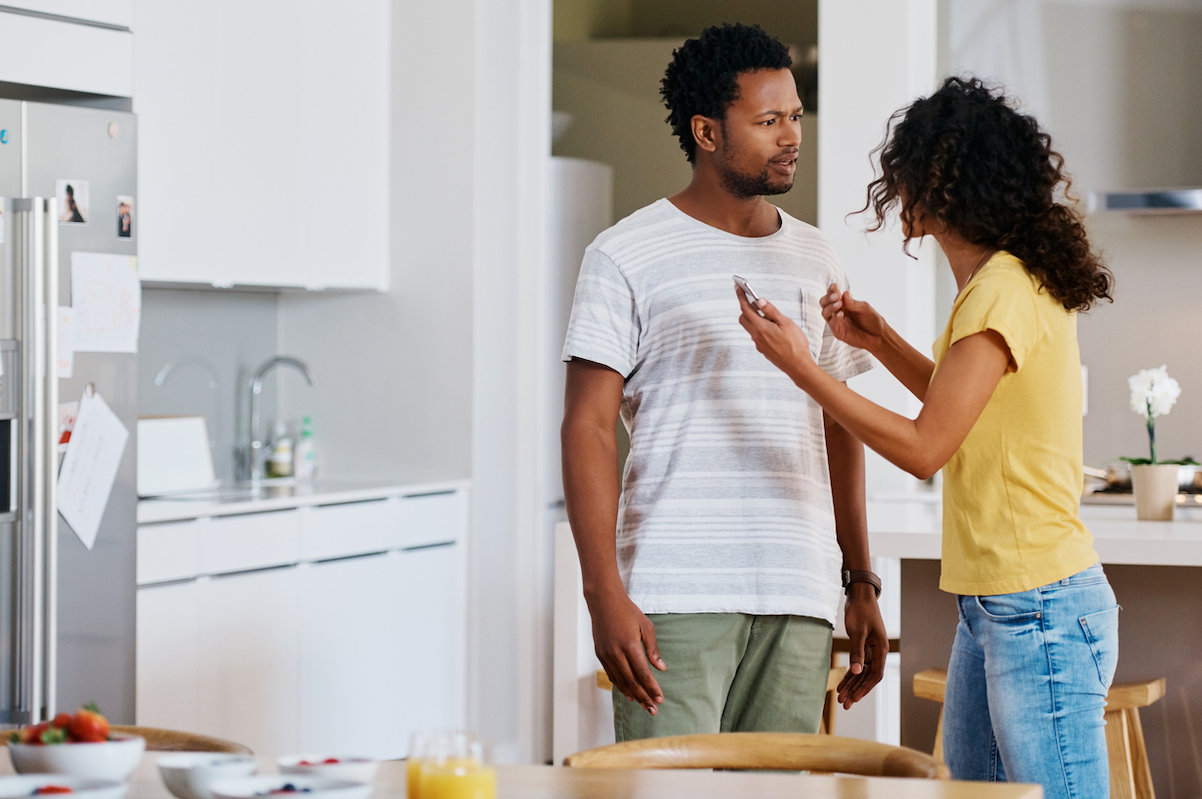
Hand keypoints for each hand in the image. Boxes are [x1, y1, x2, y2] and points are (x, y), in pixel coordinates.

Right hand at [589, 589, 666, 713]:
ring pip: (620, 681)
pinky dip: (620, 686)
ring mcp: (606, 654)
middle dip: (644, 697)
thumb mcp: (646, 626)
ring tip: (643, 705)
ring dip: (632, 695)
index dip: (652, 688)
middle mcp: (616, 652)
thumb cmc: (628, 611)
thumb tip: (661, 668)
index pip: (643, 673)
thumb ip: (653, 649)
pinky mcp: (600, 654)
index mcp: (629, 645)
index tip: (660, 698)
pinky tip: (628, 693)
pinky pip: (611, 675)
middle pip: (632, 681)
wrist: (603, 601)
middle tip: (653, 709)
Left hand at [736, 286, 814, 380]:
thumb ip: (771, 311)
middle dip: (745, 308)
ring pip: (750, 327)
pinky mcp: (763, 349)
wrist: (798, 366)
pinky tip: (772, 328)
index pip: (746, 309)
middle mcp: (756, 336)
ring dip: (753, 318)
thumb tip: (760, 300)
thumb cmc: (795, 345)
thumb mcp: (786, 323)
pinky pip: (756, 335)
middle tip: (753, 301)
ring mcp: (758, 344)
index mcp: (761, 328)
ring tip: (768, 315)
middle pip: (743, 318)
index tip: (737, 288)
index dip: (741, 297)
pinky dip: (759, 328)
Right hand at [819, 283, 885, 353]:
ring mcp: (837, 322)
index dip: (831, 290)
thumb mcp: (864, 308)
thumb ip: (852, 303)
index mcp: (844, 303)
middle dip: (828, 298)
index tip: (834, 286)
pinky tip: (840, 314)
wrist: (879, 336)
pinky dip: (834, 318)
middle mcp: (838, 311)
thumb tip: (844, 293)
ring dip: (830, 307)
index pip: (832, 295)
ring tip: (839, 304)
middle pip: (824, 303)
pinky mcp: (838, 332)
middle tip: (836, 296)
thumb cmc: (872, 320)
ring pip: (825, 312)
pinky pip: (832, 324)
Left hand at [836, 585, 888, 707]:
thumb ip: (857, 652)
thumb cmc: (860, 610)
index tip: (853, 699)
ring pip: (861, 673)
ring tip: (840, 698)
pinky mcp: (863, 646)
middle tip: (844, 704)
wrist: (859, 594)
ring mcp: (871, 650)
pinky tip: (841, 684)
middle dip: (856, 691)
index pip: (875, 675)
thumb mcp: (858, 631)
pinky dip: (849, 674)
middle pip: (868, 677)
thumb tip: (857, 672)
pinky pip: (857, 664)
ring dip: (852, 685)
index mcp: (882, 649)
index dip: (865, 688)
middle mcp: (878, 652)